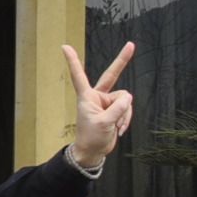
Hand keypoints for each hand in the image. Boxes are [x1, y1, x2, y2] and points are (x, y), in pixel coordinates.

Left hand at [63, 41, 134, 168]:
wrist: (93, 152)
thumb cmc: (91, 138)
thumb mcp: (104, 123)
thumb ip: (118, 109)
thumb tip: (129, 97)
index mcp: (87, 97)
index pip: (79, 76)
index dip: (72, 61)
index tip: (65, 46)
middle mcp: (97, 97)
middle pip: (112, 76)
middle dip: (122, 61)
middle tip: (131, 45)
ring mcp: (107, 103)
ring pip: (125, 100)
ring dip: (124, 114)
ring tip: (116, 127)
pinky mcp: (115, 110)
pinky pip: (127, 109)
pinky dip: (126, 119)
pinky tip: (119, 129)